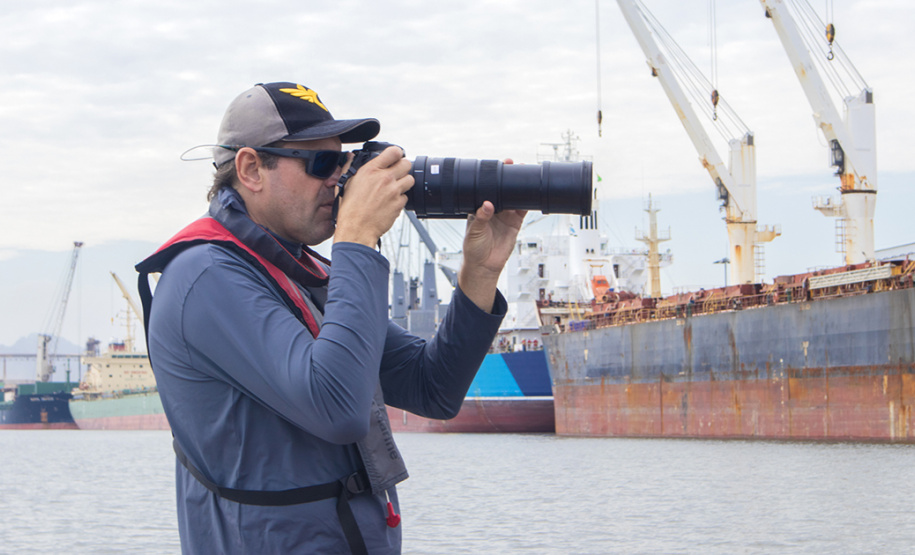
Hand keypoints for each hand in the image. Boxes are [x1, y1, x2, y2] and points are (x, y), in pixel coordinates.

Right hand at [334, 146, 413, 247]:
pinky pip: (406, 197)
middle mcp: (384, 178)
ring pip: (410, 180)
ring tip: (394, 189)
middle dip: (403, 167)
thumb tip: (351, 157)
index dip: (396, 153)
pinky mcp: (399, 204)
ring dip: (404, 183)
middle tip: (396, 173)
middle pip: (406, 164)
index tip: (395, 157)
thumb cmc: (349, 209)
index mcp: (371, 170)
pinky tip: (390, 202)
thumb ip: (349, 167)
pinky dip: (400, 199)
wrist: (356, 229)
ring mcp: (394, 191)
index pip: (394, 152)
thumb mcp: (344, 183)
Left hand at [458, 159, 526, 311]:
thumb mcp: (474, 232)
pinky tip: (531, 195)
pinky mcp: (515, 223)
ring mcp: (505, 215)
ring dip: (518, 188)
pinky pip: (523, 209)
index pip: (486, 188)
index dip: (491, 178)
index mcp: (479, 207)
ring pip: (514, 197)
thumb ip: (480, 218)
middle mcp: (492, 209)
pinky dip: (528, 202)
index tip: (496, 168)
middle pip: (501, 189)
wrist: (484, 266)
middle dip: (507, 178)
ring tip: (524, 177)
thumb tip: (486, 205)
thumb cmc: (473, 249)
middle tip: (512, 167)